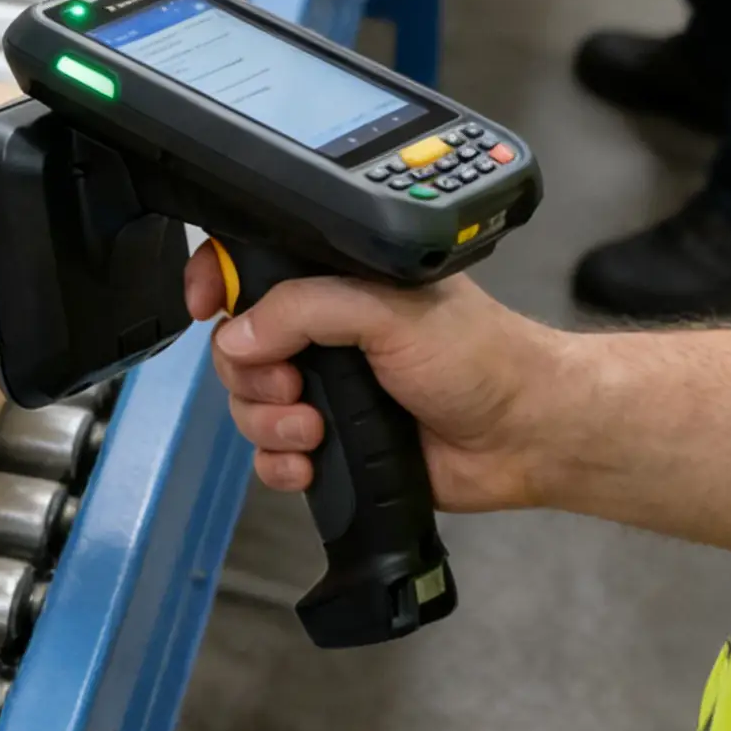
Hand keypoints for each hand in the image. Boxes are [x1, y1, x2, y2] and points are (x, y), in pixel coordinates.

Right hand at [185, 242, 561, 513]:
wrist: (524, 434)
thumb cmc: (482, 357)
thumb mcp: (390, 310)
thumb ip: (309, 309)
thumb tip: (240, 332)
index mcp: (338, 282)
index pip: (254, 267)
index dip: (219, 282)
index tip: (206, 303)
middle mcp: (326, 334)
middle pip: (239, 347)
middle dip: (251, 373)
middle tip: (293, 383)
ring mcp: (328, 390)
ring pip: (250, 405)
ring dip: (268, 422)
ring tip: (315, 429)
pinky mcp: (334, 445)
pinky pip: (272, 456)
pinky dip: (280, 463)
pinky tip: (311, 462)